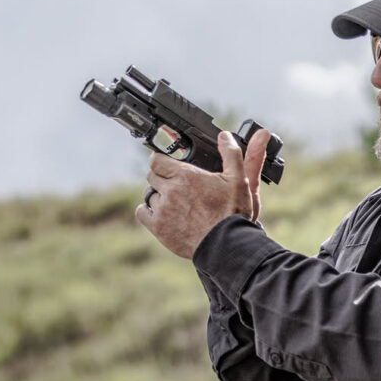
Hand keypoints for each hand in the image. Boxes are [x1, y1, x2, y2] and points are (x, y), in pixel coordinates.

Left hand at [135, 128, 270, 258]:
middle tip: (176, 185)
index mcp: (186, 175)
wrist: (226, 245)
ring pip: (149, 194)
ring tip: (174, 203)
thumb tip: (224, 135)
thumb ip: (231, 153)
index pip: (156, 159)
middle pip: (152, 175)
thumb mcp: (238, 179)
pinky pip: (142, 212)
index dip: (162, 161)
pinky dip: (149, 212)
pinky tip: (162, 214)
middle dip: (162, 178)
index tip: (170, 166)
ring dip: (158, 196)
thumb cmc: (232, 213)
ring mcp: (162, 210)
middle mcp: (170, 190)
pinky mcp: (158, 227)